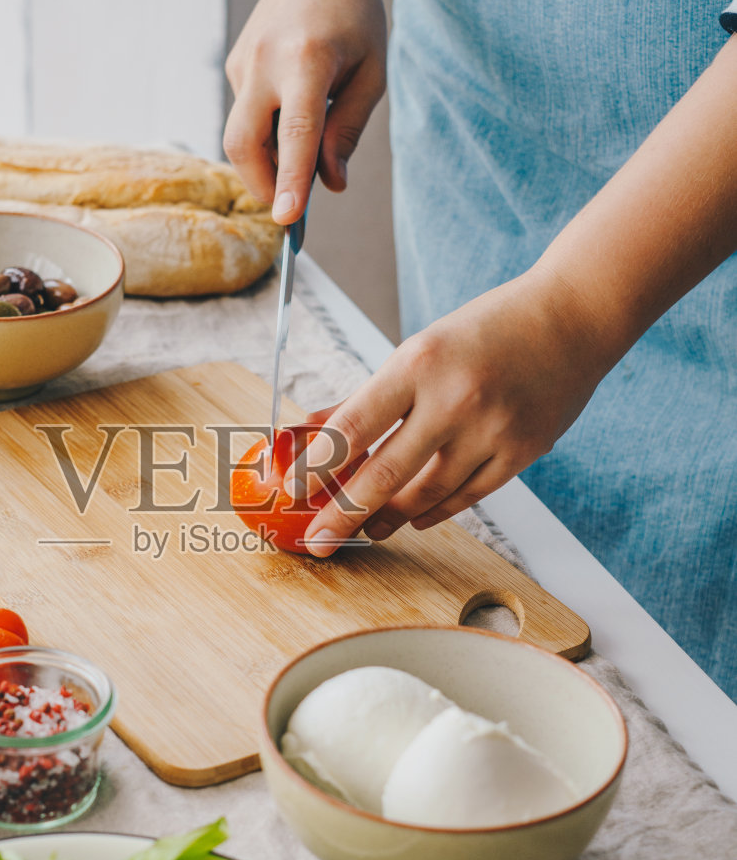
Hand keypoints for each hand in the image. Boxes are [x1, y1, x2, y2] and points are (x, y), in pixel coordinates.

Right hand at [223, 0, 386, 223]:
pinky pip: (247, 115)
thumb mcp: (371, 74)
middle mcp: (264, 61)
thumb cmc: (355, 15)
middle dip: (264, 184)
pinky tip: (294, 105)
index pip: (294, 135)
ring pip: (242, 135)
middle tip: (293, 205)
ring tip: (305, 146)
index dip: (289, 182)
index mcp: (306, 61)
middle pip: (245, 144)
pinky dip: (269, 131)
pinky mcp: (234, 66)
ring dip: (268, 159)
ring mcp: (242, 63)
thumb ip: (348, 131)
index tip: (288, 220)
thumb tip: (329, 183)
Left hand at [290, 270, 611, 555]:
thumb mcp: (418, 349)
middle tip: (318, 541)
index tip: (290, 492)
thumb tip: (309, 429)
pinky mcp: (520, 453)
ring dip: (388, 518)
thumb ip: (365, 396)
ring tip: (364, 528)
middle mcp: (453, 399)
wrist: (571, 318)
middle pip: (384, 473)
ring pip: (425, 495)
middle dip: (343, 515)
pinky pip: (464, 498)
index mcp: (417, 363)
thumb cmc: (485, 330)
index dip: (315, 467)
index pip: (352, 428)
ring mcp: (490, 430)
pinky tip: (411, 517)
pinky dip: (432, 512)